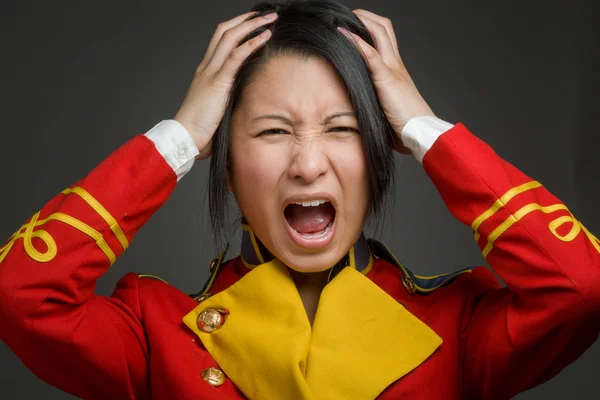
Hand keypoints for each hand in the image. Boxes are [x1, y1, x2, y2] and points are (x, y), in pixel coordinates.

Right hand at [174, 11, 277, 159]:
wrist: (185, 137)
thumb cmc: (199, 128)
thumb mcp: (216, 106)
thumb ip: (227, 96)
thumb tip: (244, 97)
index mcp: (205, 71)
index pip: (220, 39)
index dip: (237, 27)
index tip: (254, 22)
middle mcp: (207, 67)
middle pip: (224, 31)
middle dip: (246, 19)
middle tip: (265, 14)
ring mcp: (211, 72)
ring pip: (230, 38)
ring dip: (252, 25)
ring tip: (270, 19)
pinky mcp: (217, 82)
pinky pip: (235, 56)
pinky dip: (251, 43)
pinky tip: (265, 36)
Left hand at [338, 10, 434, 153]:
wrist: (420, 133)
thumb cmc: (405, 125)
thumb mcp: (387, 106)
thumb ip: (377, 97)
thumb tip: (360, 102)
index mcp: (396, 69)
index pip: (385, 37)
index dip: (370, 26)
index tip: (352, 25)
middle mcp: (396, 64)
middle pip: (384, 28)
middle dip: (365, 17)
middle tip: (347, 16)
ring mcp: (392, 69)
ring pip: (379, 33)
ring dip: (360, 22)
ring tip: (341, 20)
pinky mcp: (387, 79)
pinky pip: (371, 55)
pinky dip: (356, 42)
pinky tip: (343, 35)